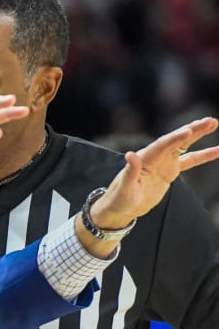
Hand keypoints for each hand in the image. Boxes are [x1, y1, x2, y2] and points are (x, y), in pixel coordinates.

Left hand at [91, 117, 218, 228]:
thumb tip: (130, 155)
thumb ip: (130, 172)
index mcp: (143, 159)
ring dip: (198, 135)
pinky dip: (203, 155)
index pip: (161, 146)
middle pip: (175, 140)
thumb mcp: (124, 189)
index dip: (174, 138)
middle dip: (192, 130)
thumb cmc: (119, 199)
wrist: (121, 208)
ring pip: (184, 146)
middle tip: (209, 121)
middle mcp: (154, 157)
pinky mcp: (170, 171)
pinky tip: (218, 150)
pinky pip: (190, 161)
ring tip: (213, 123)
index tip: (188, 130)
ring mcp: (163, 163)